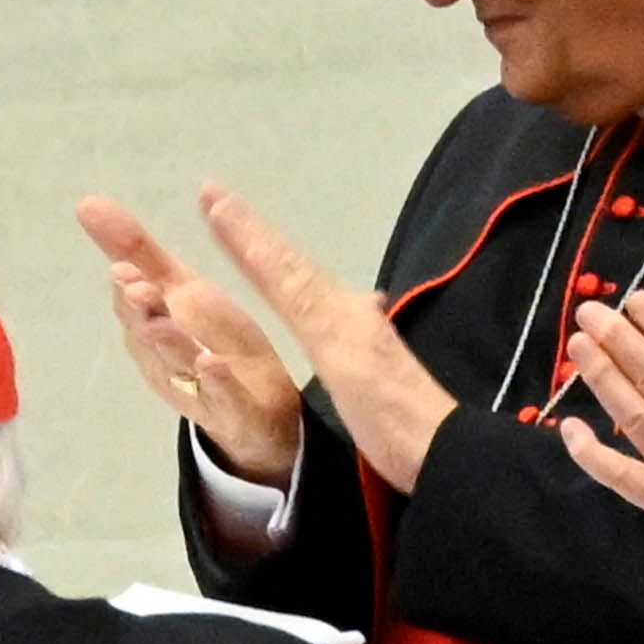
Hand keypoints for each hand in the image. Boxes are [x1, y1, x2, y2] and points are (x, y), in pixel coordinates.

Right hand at [73, 194, 310, 486]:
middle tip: (137, 288)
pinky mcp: (233, 411)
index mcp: (153, 328)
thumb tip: (86, 201)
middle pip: (148, 335)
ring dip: (169, 343)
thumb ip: (136, 250)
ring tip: (162, 323)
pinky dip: (216, 382)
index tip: (124, 267)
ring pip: (178, 365)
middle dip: (141, 313)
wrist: (257, 416)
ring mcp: (197, 389)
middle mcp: (166, 360)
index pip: (133, 305)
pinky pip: (222, 398)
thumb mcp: (179, 292)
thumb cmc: (213, 345)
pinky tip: (211, 362)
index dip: (129, 286)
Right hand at [190, 182, 449, 490]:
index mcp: (333, 305)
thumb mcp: (336, 345)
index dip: (244, 230)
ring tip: (240, 235)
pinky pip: (306, 309)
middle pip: (287, 263)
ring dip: (265, 256)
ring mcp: (351, 331)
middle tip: (215, 198)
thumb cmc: (381, 404)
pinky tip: (294, 296)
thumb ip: (300, 296)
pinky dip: (285, 290)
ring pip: (298, 281)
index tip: (211, 195)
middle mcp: (341, 308)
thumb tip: (267, 248)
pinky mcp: (354, 358)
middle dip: (251, 233)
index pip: (278, 261)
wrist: (433, 448)